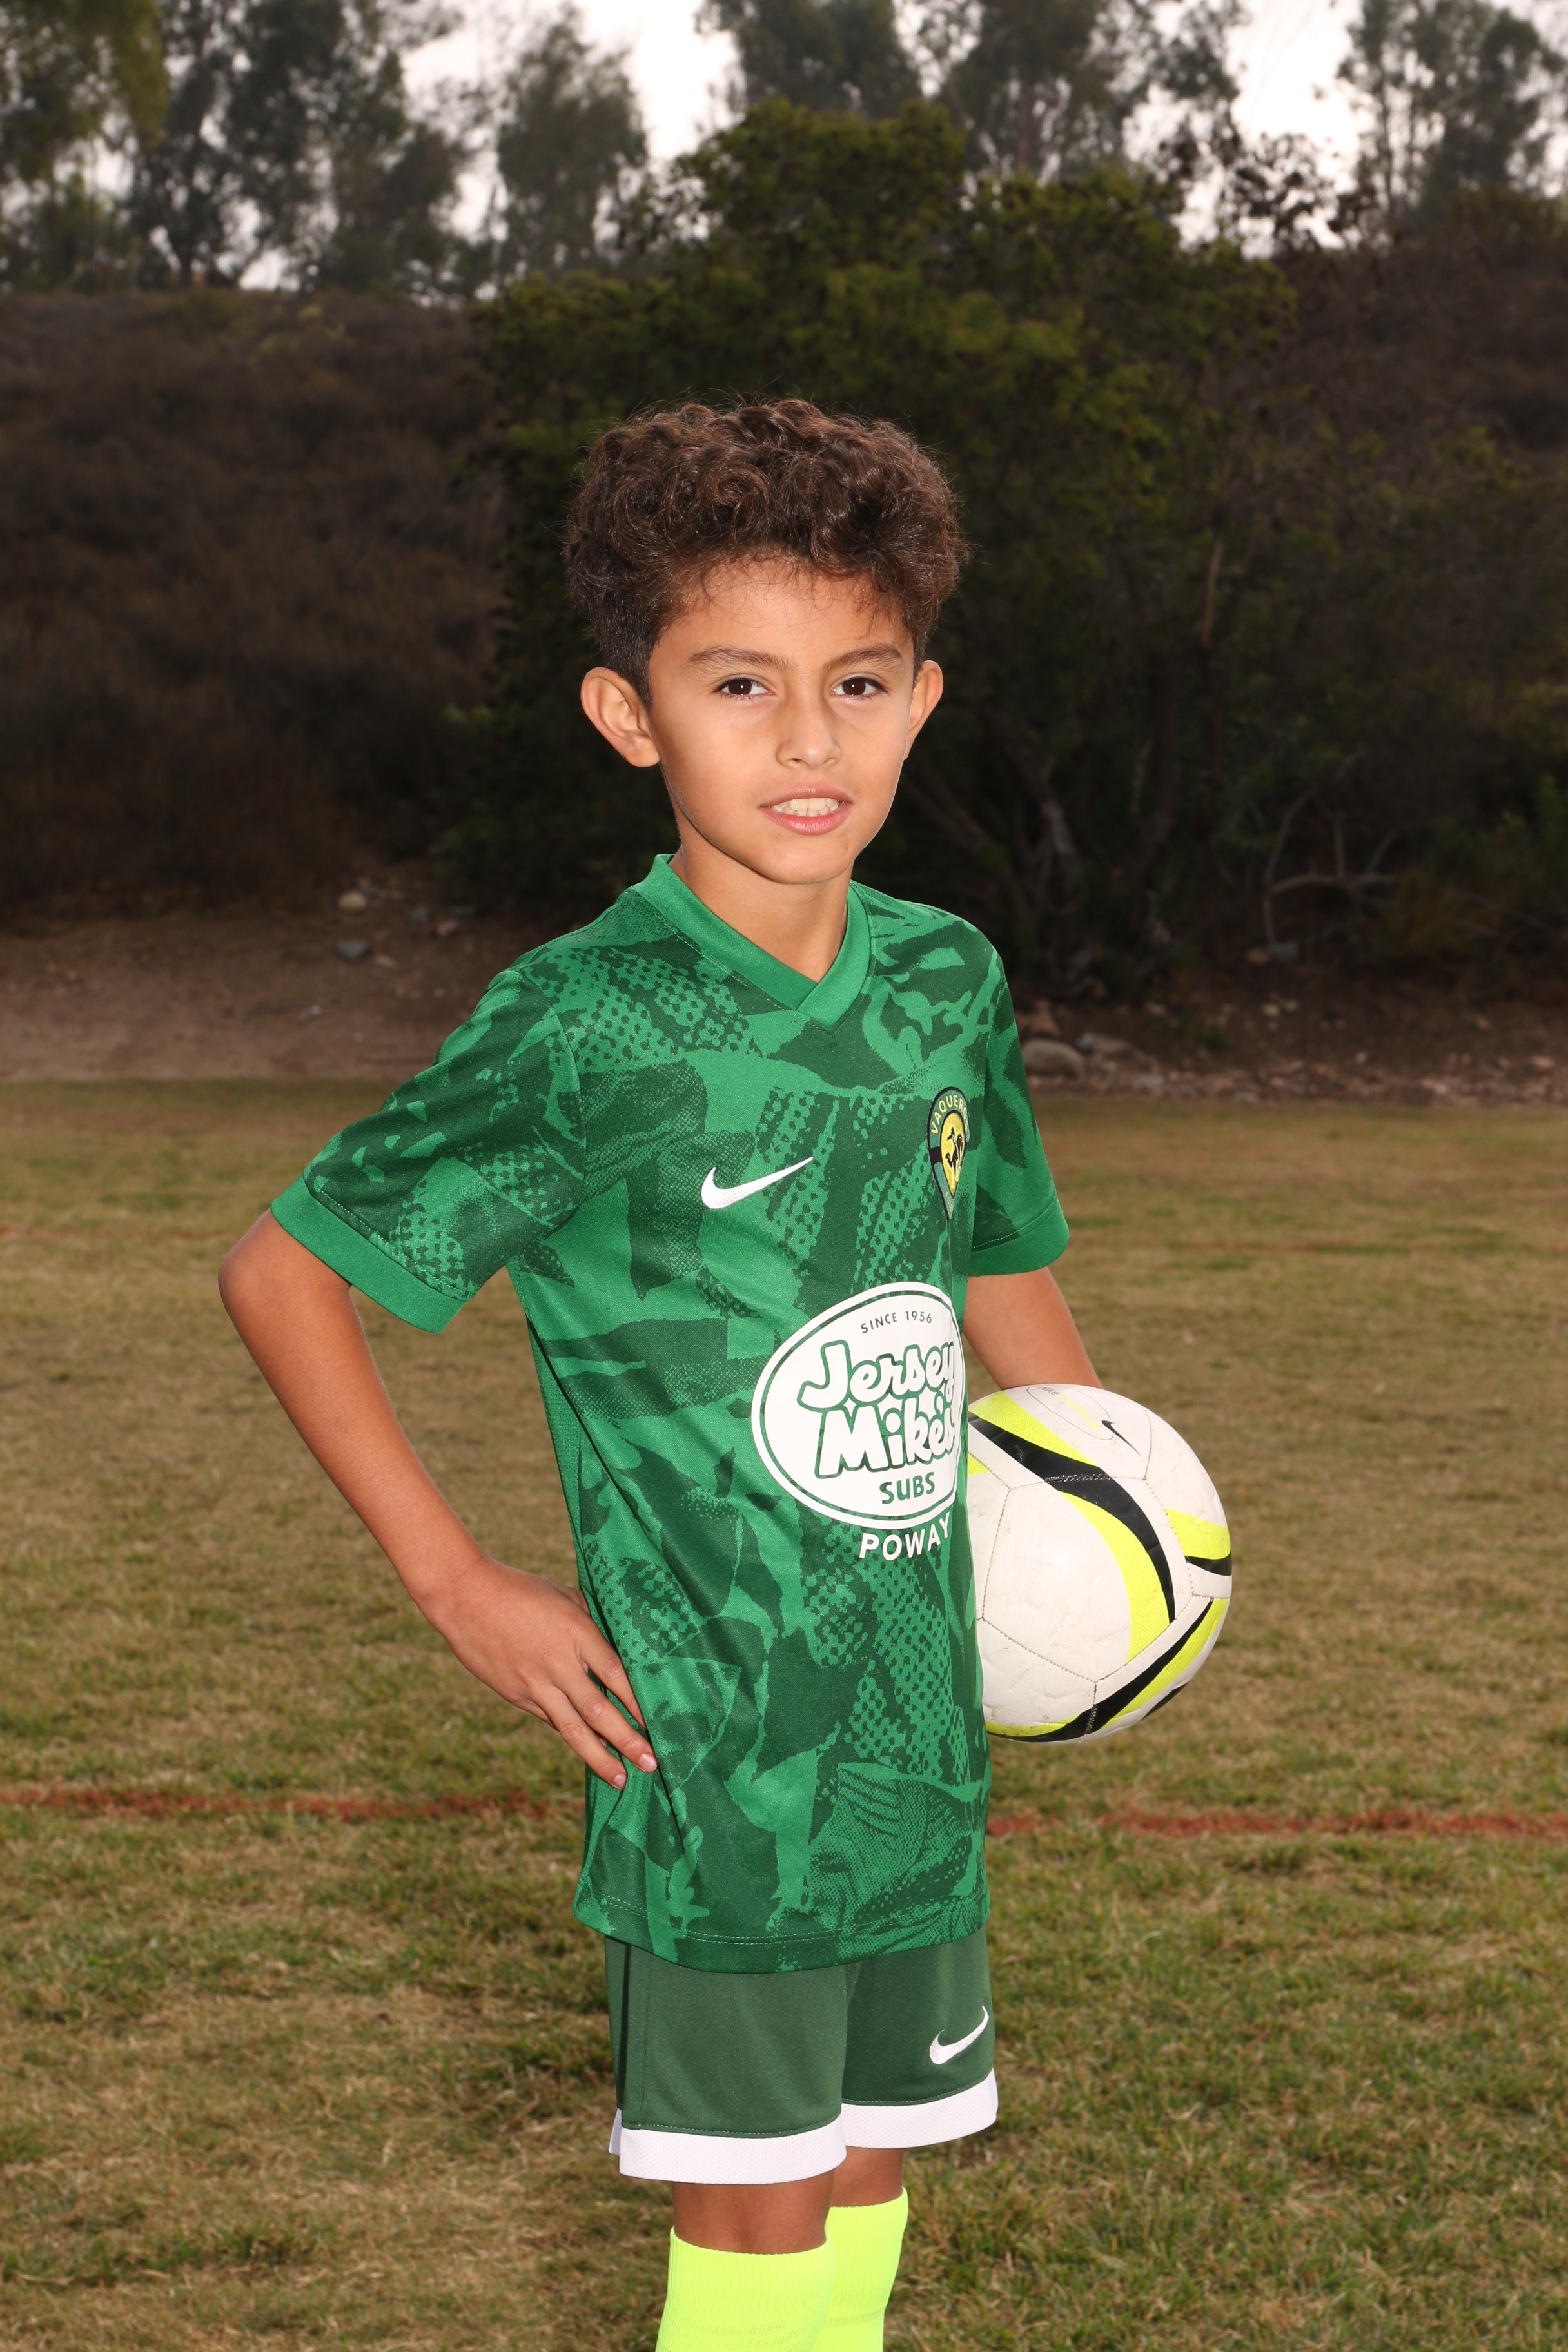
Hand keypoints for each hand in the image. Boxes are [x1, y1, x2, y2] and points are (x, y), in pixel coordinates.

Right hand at [426, 1552, 656, 1790]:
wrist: (465, 1596)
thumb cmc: (521, 1590)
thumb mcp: (564, 1597)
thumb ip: (592, 1624)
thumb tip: (620, 1646)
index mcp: (577, 1632)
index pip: (617, 1675)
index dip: (639, 1703)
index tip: (659, 1725)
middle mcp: (558, 1663)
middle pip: (600, 1710)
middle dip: (628, 1740)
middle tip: (653, 1764)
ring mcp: (535, 1683)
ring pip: (573, 1729)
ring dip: (600, 1756)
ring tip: (621, 1779)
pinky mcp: (516, 1695)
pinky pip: (551, 1720)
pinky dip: (572, 1737)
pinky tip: (589, 1753)